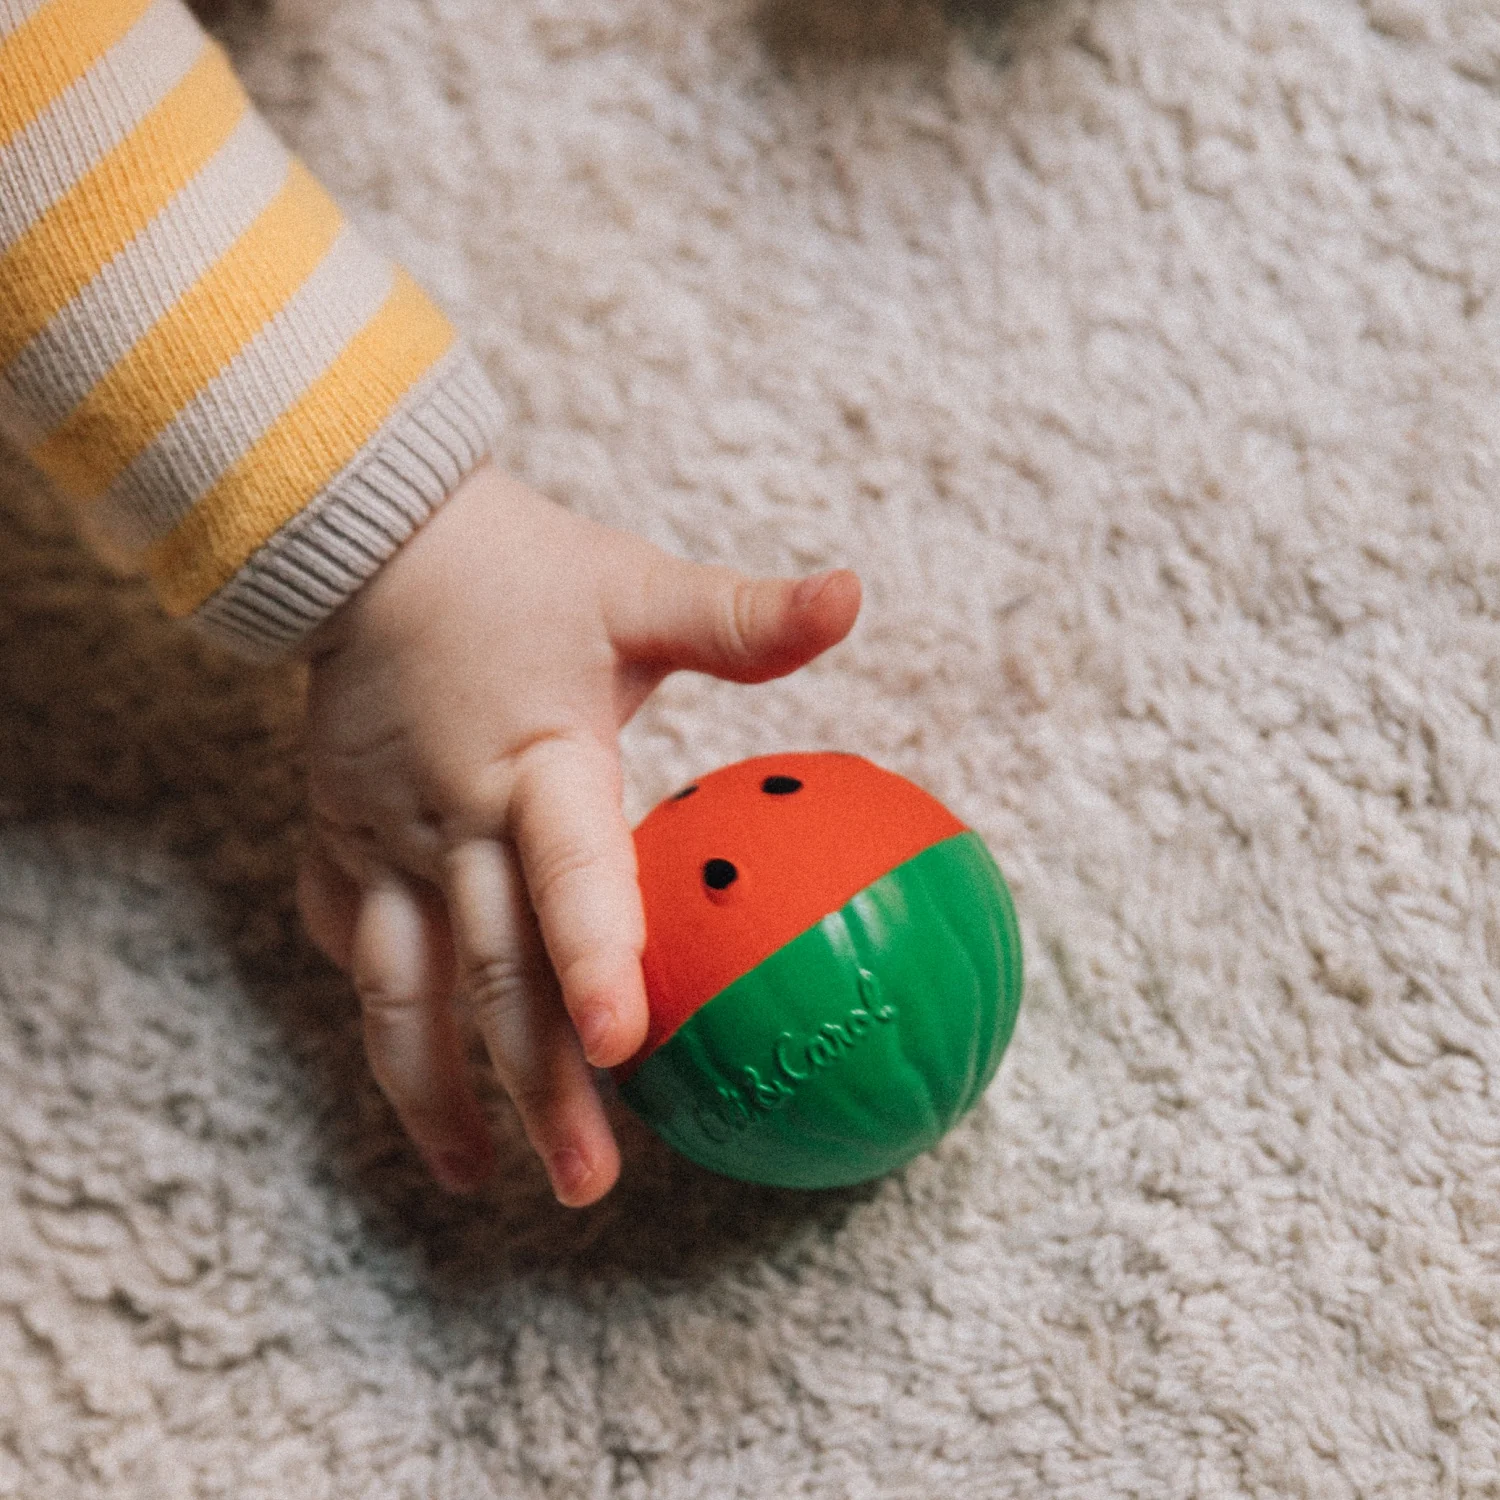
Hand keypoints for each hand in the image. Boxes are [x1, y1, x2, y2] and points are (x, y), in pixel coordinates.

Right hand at [293, 463, 860, 1205]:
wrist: (371, 542)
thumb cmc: (525, 571)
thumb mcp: (636, 588)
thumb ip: (741, 617)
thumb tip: (855, 597)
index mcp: (535, 763)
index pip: (567, 872)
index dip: (591, 958)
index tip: (624, 1048)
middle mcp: (452, 818)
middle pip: (492, 974)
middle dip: (536, 1086)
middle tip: (589, 1183)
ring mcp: (381, 840)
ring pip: (399, 991)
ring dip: (435, 1091)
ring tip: (477, 1180)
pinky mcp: (339, 843)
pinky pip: (355, 944)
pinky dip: (385, 1012)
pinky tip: (416, 1074)